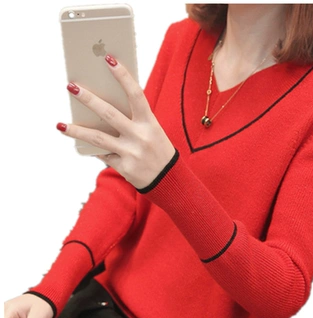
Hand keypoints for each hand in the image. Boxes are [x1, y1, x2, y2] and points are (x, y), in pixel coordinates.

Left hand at [57, 54, 175, 189]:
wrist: (169, 179)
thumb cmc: (157, 149)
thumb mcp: (152, 131)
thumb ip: (133, 120)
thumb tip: (101, 109)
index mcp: (150, 123)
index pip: (136, 95)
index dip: (123, 76)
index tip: (109, 59)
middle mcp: (140, 136)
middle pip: (109, 114)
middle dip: (88, 99)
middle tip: (71, 86)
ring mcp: (131, 153)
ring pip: (98, 138)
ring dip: (76, 131)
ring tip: (60, 125)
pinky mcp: (124, 167)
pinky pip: (103, 155)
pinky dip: (94, 150)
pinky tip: (84, 146)